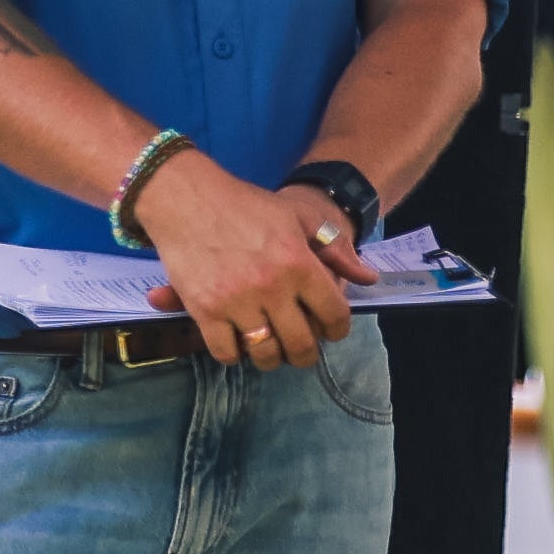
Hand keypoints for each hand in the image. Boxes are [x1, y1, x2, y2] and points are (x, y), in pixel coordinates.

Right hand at [135, 151, 351, 372]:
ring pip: (265, 355)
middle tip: (299, 349)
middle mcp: (272, 287)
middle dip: (305, 354)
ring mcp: (237, 301)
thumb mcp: (298, 216)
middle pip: (301, 346)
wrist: (185, 197)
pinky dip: (234, 353)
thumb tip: (367, 278)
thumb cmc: (245, 204)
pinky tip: (237, 339)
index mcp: (299, 263)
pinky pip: (226, 352)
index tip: (330, 332)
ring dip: (271, 357)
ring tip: (269, 345)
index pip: (335, 315)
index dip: (337, 330)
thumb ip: (334, 248)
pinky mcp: (204, 310)